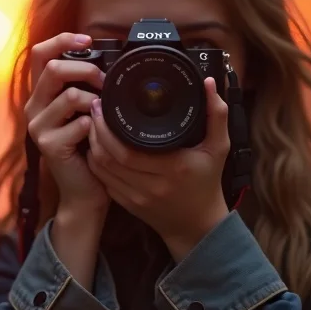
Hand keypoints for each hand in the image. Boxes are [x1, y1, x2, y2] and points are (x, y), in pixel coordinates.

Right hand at [25, 33, 109, 218]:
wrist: (85, 190)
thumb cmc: (88, 148)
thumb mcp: (84, 110)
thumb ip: (85, 86)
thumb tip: (106, 60)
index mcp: (41, 94)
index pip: (39, 53)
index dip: (62, 40)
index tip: (88, 39)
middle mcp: (33, 107)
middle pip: (52, 68)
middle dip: (86, 69)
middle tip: (105, 81)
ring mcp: (38, 127)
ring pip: (69, 95)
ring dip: (94, 101)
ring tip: (104, 114)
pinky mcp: (48, 145)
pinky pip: (79, 123)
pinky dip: (96, 127)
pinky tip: (98, 138)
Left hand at [87, 77, 231, 260]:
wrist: (198, 226)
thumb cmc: (208, 183)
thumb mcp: (219, 148)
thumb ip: (216, 115)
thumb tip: (210, 83)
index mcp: (173, 168)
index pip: (126, 150)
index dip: (107, 129)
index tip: (104, 105)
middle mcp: (151, 185)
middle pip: (108, 157)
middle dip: (96, 131)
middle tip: (94, 109)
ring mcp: (136, 197)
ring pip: (101, 169)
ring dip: (92, 145)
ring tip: (92, 124)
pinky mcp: (126, 204)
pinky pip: (103, 180)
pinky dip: (95, 162)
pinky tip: (95, 146)